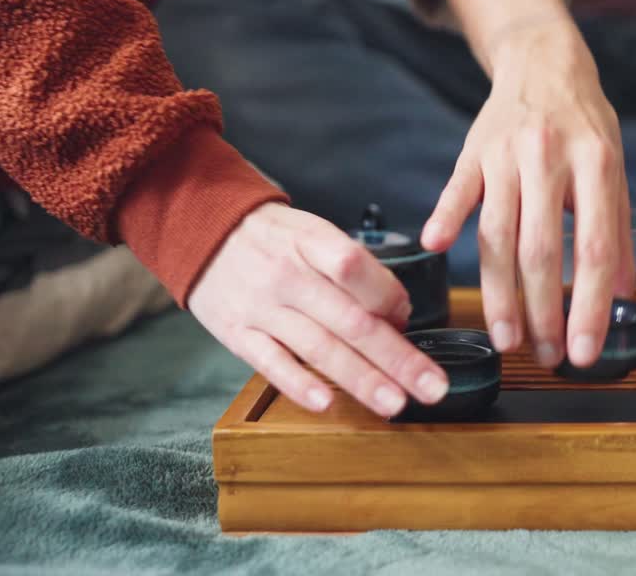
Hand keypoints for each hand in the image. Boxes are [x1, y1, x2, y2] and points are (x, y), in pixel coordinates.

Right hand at [189, 203, 447, 417]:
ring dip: (361, 380)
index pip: (355, 267)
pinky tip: (326, 404)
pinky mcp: (237, 334)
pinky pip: (271, 363)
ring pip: (319, 348)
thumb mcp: (313, 233)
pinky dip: (299, 385)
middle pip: (351, 321)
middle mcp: (288, 276)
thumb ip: (354, 269)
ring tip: (395, 404)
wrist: (202, 231)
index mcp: (311, 242)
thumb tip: (397, 314)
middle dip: (397, 359)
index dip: (389, 296)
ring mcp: (261, 307)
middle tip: (432, 388)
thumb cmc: (272, 238)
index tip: (409, 318)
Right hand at [421, 20, 635, 368]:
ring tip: (506, 339)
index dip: (588, 306)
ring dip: (499, 293)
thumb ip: (617, 232)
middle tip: (543, 356)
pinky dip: (446, 216)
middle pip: (540, 249)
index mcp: (597, 166)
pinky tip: (438, 248)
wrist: (544, 63)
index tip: (583, 352)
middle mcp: (551, 158)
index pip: (594, 249)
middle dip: (541, 312)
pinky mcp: (473, 149)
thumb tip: (626, 297)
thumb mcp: (615, 170)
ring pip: (497, 233)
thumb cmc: (585, 126)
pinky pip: (458, 188)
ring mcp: (507, 152)